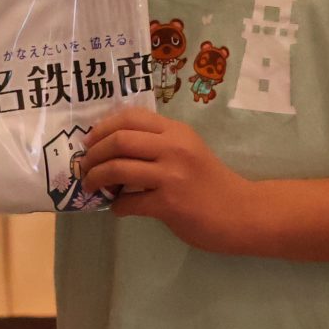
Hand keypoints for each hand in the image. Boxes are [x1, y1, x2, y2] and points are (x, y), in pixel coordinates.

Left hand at [76, 107, 255, 253]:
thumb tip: (115, 146)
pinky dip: (117, 206)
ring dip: (97, 178)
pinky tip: (118, 208)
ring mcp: (172, 175)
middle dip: (93, 153)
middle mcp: (173, 147)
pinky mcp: (170, 204)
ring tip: (92, 186)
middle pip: (119, 140)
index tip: (90, 141)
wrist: (243, 212)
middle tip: (85, 165)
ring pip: (118, 168)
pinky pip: (129, 202)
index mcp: (176, 131)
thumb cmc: (212, 182)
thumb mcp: (189, 149)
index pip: (130, 117)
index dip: (103, 127)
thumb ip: (159, 143)